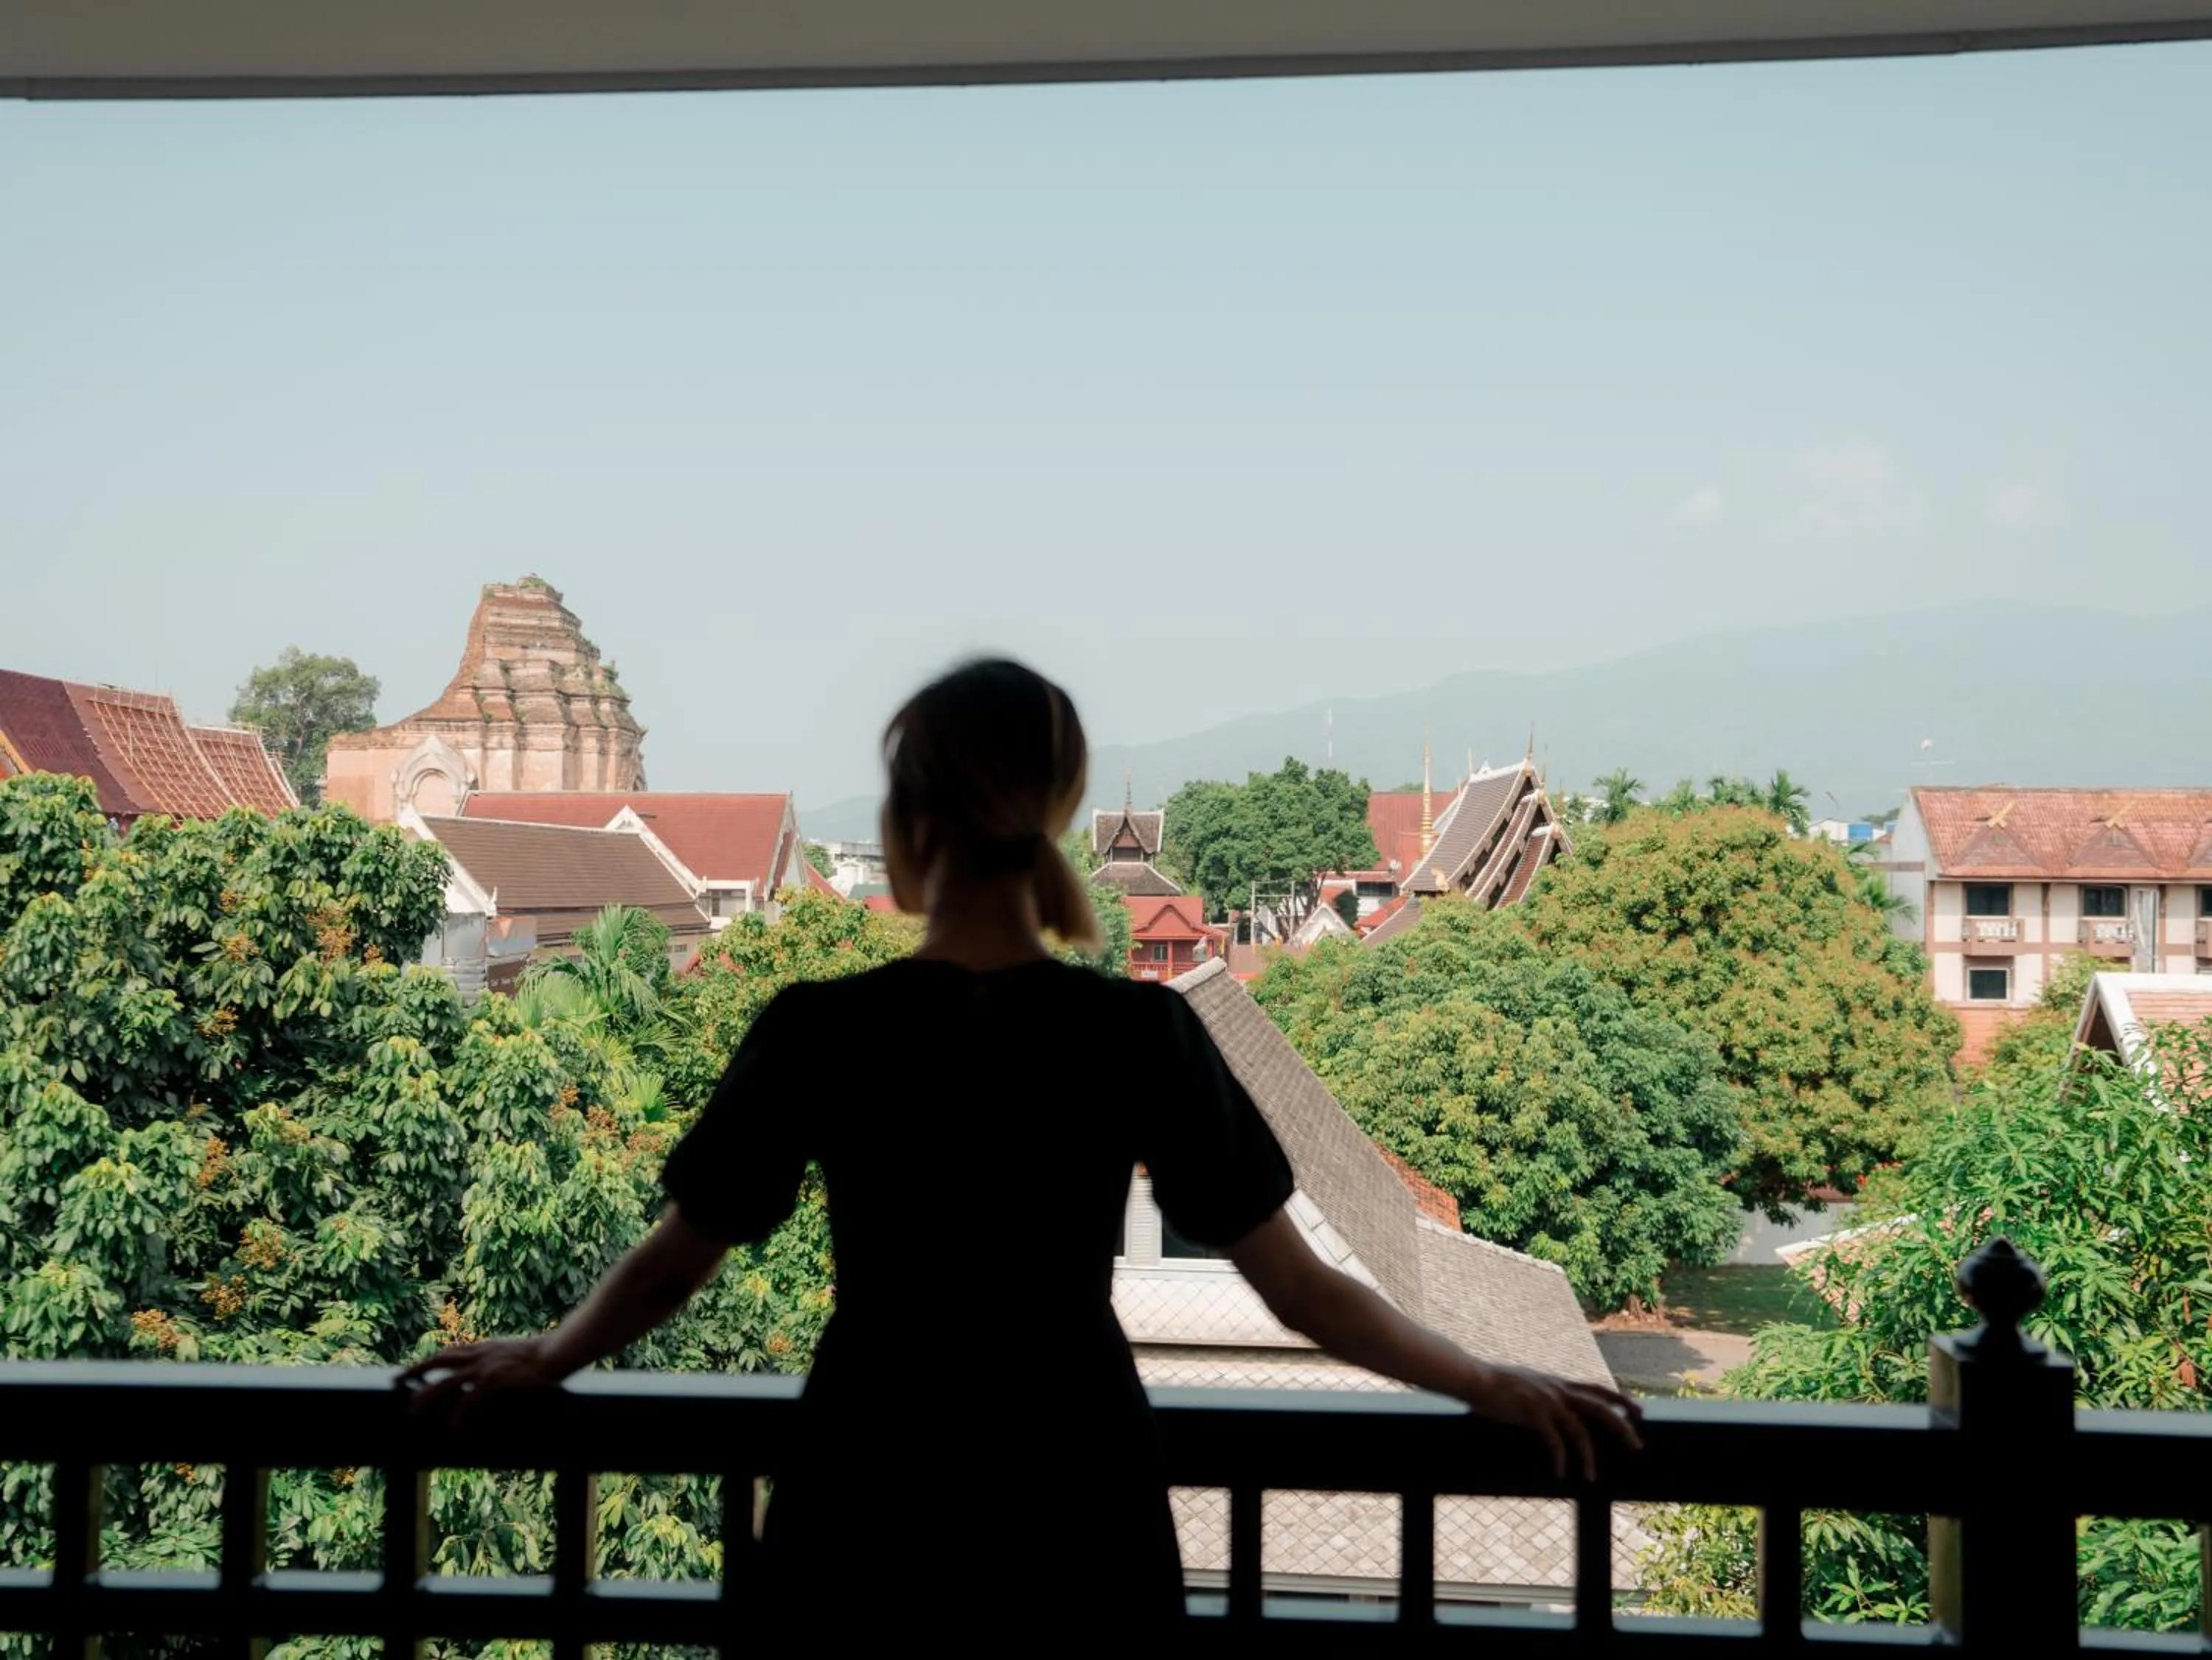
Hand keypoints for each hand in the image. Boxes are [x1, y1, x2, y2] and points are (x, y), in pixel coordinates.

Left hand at [398, 1336, 559, 1422]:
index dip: (428, 1360)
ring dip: (426, 1395)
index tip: (413, 1369)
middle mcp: (480, 1354)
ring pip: (445, 1381)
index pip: (449, 1351)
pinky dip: (459, 1416)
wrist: (559, 1351)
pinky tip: (455, 1429)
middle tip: (397, 1381)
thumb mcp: (513, 1352)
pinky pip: (468, 1401)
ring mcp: (485, 1367)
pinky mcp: (493, 1381)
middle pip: (439, 1361)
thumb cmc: (543, 1353)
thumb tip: (486, 1371)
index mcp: (484, 1346)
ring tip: (412, 1410)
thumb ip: (497, 1358)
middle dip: (416, 1370)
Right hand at [1455, 1361, 1644, 1480]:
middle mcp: (1557, 1389)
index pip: (1597, 1388)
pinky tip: (1560, 1474)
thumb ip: (1544, 1391)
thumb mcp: (1528, 1382)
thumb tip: (1551, 1403)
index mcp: (1558, 1382)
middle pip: (1599, 1407)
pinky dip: (1560, 1459)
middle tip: (1638, 1446)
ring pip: (1579, 1430)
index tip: (1639, 1410)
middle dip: (1622, 1426)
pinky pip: (1553, 1440)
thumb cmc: (1495, 1382)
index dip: (1620, 1399)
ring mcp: (1546, 1400)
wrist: (1473, 1377)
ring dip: (1587, 1457)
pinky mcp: (1531, 1412)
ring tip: (1591, 1478)